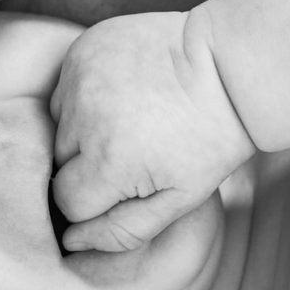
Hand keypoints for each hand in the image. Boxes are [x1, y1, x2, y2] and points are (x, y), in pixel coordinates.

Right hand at [50, 10, 256, 251]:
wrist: (230, 65)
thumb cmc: (212, 138)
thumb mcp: (181, 198)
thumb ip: (124, 229)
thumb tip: (72, 240)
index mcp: (110, 161)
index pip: (69, 201)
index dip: (100, 200)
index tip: (132, 183)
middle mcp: (86, 117)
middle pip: (60, 162)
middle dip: (89, 165)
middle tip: (135, 148)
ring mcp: (82, 77)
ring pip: (59, 124)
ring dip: (84, 129)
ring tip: (130, 119)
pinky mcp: (83, 49)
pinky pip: (65, 87)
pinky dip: (85, 96)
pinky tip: (123, 93)